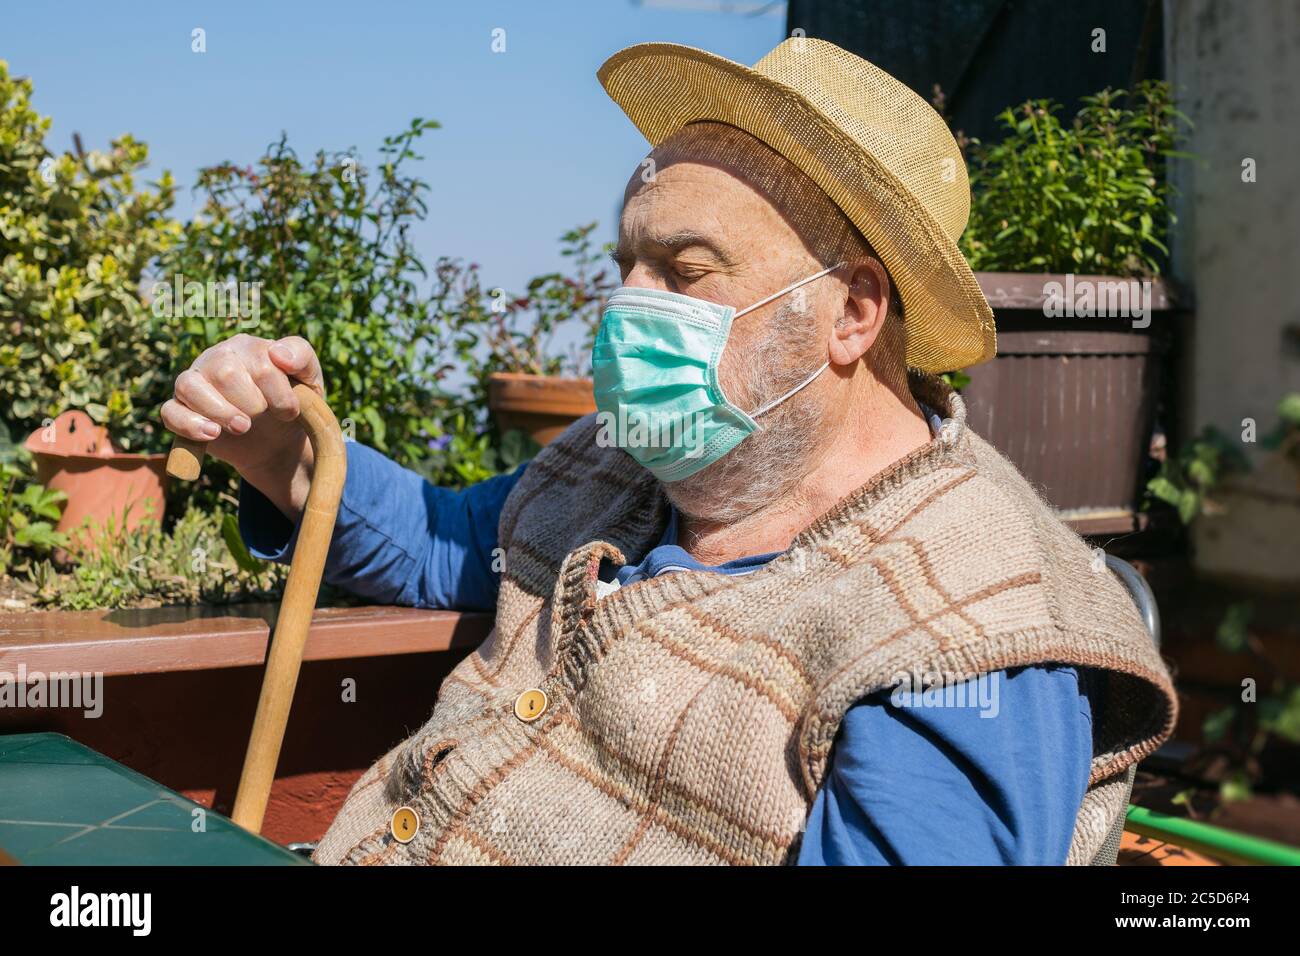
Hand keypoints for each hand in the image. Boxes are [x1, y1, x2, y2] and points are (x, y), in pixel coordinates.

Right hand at [161, 334, 324, 517]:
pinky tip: (213, 434)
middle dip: (252, 403)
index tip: (291, 412)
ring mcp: (195, 382)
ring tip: (243, 427)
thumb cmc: (293, 404)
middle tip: (265, 418)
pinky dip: (190, 425)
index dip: (280, 394)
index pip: (261, 363)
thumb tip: (277, 353)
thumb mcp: (309, 380)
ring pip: (190, 386)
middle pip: (225, 373)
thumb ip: (302, 356)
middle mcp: (217, 358)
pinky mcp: (180, 409)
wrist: (278, 442)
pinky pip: (171, 412)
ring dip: (220, 411)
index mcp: (249, 347)